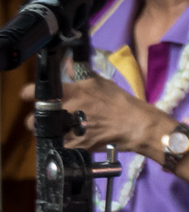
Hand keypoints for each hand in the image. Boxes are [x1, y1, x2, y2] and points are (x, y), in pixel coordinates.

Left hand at [22, 75, 173, 157]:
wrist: (137, 125)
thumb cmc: (120, 102)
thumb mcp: (100, 82)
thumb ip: (79, 73)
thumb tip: (66, 63)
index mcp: (70, 93)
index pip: (34, 92)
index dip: (28, 94)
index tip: (29, 96)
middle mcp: (66, 111)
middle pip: (35, 119)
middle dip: (37, 119)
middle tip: (45, 118)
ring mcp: (72, 130)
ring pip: (47, 135)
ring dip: (50, 133)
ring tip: (56, 131)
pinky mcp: (80, 145)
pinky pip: (63, 147)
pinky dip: (64, 146)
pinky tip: (69, 142)